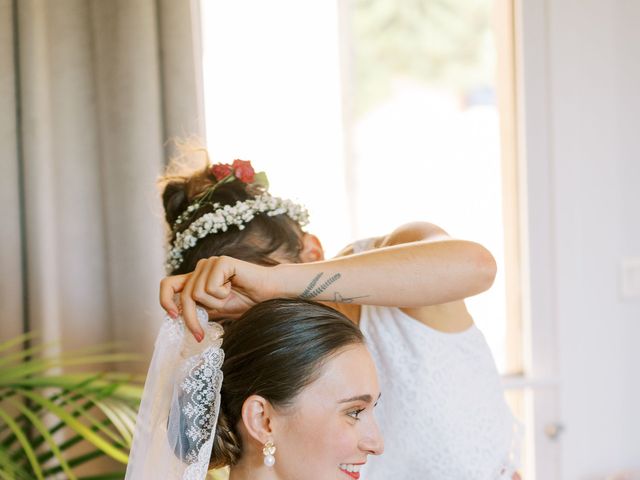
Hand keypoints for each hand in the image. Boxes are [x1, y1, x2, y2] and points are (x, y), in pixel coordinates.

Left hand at [159, 256, 276, 340]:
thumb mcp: (215, 310)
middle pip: (183, 296)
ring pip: (196, 294)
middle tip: (200, 335)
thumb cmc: (246, 301)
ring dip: (216, 303)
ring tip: (230, 296)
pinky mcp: (221, 262)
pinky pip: (210, 287)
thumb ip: (197, 312)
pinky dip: (223, 294)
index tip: (173, 317)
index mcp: (197, 278)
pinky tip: (234, 286)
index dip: (164, 300)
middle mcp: (201, 268)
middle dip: (191, 319)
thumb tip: (175, 324)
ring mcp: (210, 263)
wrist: (270, 293)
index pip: (167, 285)